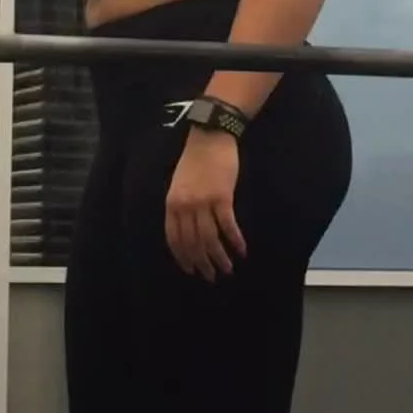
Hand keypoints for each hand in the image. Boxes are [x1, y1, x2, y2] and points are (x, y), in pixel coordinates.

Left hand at [165, 130, 246, 282]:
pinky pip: (228, 226)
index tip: (192, 270)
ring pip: (210, 239)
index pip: (174, 239)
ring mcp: (203, 202)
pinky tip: (240, 250)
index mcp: (172, 203)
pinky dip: (235, 241)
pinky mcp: (222, 197)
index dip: (183, 258)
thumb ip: (180, 206)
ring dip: (219, 257)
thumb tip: (188, 231)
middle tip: (211, 275)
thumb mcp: (179, 183)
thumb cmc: (195, 159)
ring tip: (227, 268)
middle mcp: (185, 206)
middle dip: (202, 263)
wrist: (210, 136)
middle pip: (193, 243)